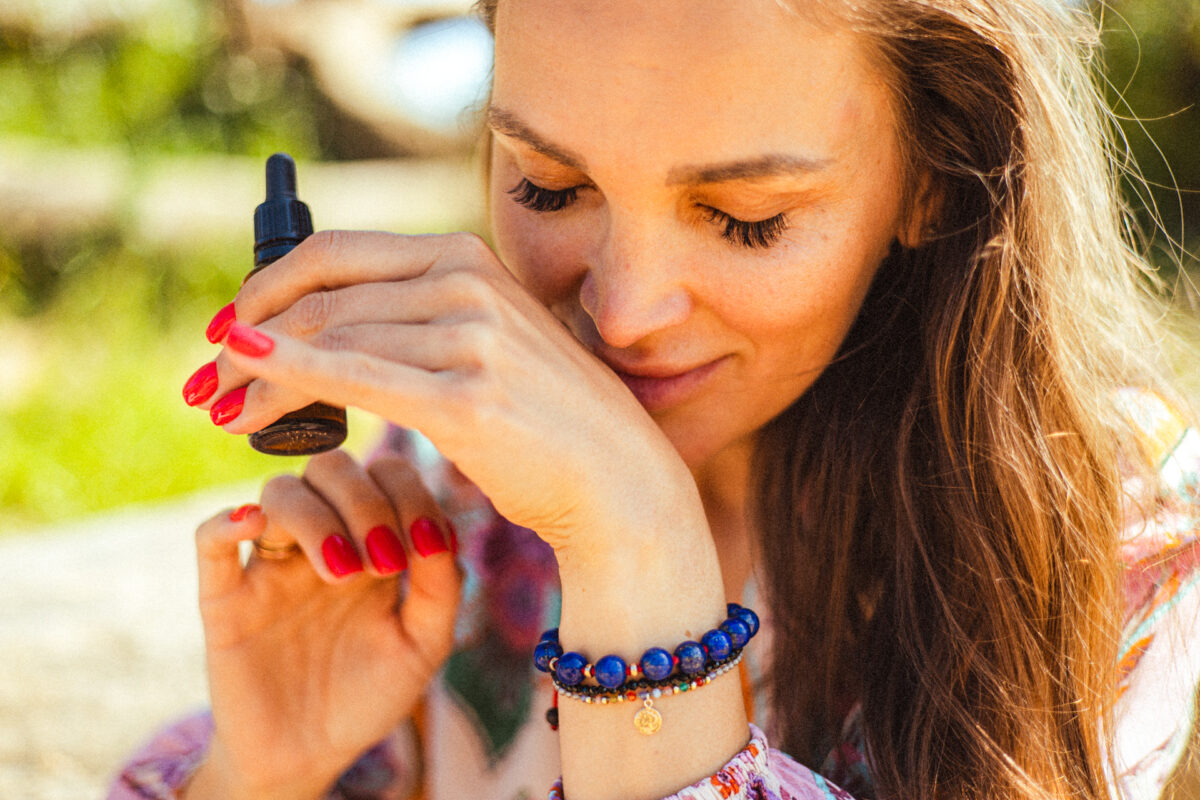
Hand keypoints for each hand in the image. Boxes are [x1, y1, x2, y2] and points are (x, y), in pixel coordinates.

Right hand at [186, 449, 460, 799]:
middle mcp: (322, 538)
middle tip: (384, 561)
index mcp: (372, 539)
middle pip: (331, 468)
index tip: (425, 546)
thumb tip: (437, 530)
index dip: (409, 492)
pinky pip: (210, 539)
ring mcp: (271, 563)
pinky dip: (226, 522)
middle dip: (365, 501)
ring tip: (343, 572)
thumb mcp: (423, 645)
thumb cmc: (370, 694)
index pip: (386, 474)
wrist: (311, 755)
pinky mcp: (225, 599)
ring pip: (279, 492)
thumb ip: (441, 588)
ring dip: (316, 517)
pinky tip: (252, 526)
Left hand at [196, 231, 706, 554]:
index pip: (335, 254)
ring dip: (258, 376)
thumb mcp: (483, 342)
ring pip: (329, 340)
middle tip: (205, 383)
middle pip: (322, 298)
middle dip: (246, 339)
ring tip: (222, 414)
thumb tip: (328, 319)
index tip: (225, 328)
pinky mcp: (466, 397)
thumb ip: (417, 316)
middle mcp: (466, 282)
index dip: (264, 286)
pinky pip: (356, 378)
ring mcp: (470, 336)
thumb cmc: (544, 418)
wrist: (616, 479)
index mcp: (465, 257)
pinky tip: (245, 378)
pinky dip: (288, 372)